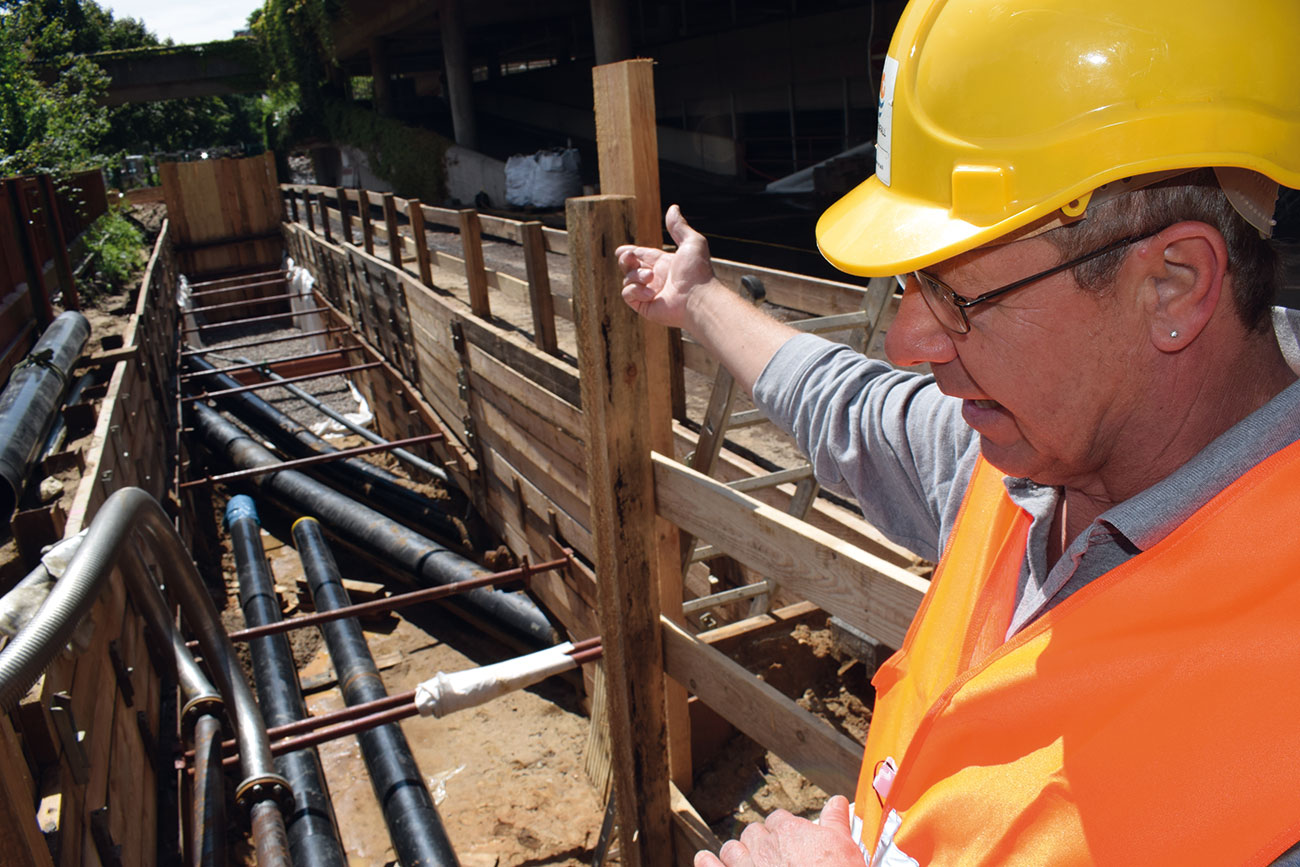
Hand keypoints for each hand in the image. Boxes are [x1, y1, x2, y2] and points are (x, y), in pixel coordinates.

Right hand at [617, 204, 722, 329]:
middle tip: (629, 256)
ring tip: (650, 277)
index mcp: (664, 264)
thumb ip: (679, 226)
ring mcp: (650, 293)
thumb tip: (673, 207)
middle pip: (629, 267)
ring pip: (627, 279)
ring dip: (636, 275)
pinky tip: (650, 292)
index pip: (642, 256)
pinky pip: (627, 294)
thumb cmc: (698, 271)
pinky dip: (635, 290)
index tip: (620, 250)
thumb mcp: (692, 242)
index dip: (630, 253)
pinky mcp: (645, 306)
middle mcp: (656, 279)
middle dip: (626, 260)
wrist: (698, 298)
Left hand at [695, 796, 865, 866]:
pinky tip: (705, 859)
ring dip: (736, 853)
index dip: (783, 830)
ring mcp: (746, 865)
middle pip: (754, 833)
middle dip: (760, 842)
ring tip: (742, 861)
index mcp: (790, 832)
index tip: (788, 840)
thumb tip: (837, 801)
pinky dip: (707, 862)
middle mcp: (765, 845)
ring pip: (732, 849)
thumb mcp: (846, 847)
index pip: (778, 820)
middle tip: (769, 854)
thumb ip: (836, 821)